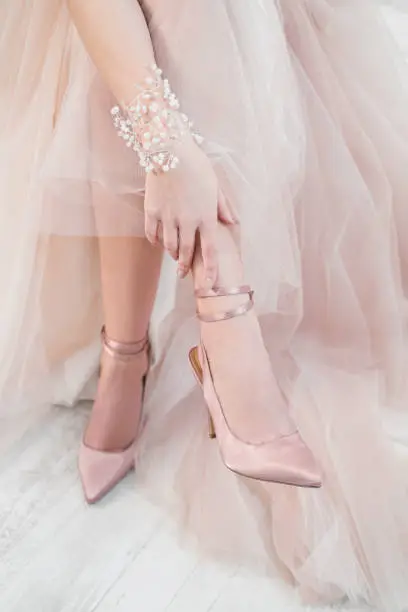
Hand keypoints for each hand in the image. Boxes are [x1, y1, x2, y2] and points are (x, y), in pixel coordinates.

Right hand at [144, 136, 237, 285]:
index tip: (209, 285)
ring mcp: (168, 217)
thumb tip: (232, 221)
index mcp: (206, 216)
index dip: (210, 270)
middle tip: (184, 274)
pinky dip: (156, 241)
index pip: (210, 251)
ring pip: (169, 246)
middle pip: (187, 253)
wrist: (169, 149)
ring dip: (173, 254)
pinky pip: (152, 233)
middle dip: (186, 266)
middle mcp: (187, 221)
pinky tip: (158, 242)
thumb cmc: (196, 165)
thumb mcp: (215, 185)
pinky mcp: (152, 211)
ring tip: (175, 256)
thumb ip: (223, 206)